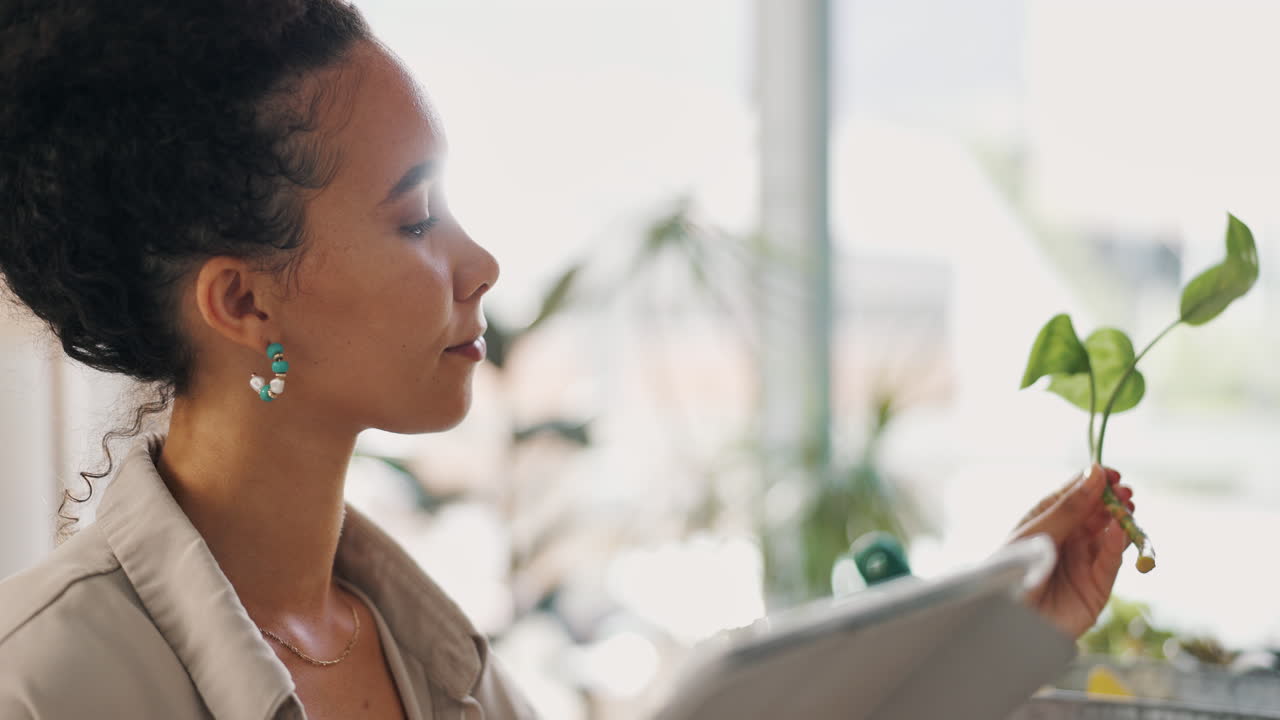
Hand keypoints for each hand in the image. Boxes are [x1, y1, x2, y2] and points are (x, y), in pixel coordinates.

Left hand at [1008, 464, 1133, 638]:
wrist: (1009, 620)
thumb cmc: (1013, 571)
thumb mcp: (1038, 533)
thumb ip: (1069, 507)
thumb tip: (1095, 474)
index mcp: (1046, 522)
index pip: (1074, 496)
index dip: (1092, 482)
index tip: (1109, 473)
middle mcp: (1067, 540)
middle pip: (1096, 514)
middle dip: (1112, 500)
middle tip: (1124, 490)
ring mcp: (1083, 562)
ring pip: (1108, 535)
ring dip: (1120, 520)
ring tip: (1127, 505)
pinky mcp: (1096, 587)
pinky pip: (1110, 562)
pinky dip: (1117, 545)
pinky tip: (1119, 530)